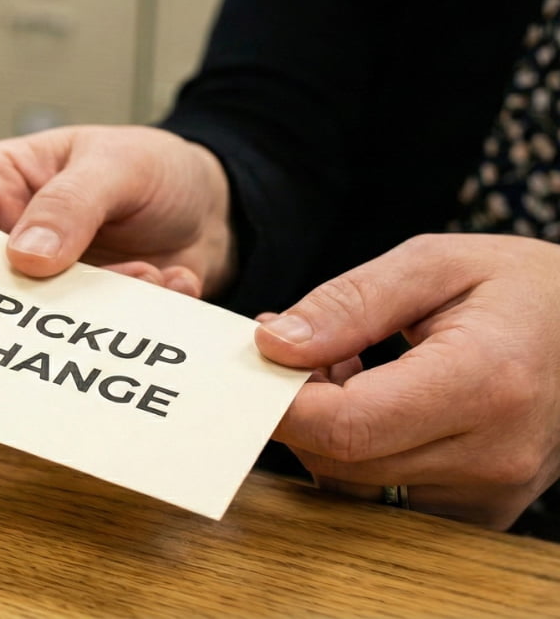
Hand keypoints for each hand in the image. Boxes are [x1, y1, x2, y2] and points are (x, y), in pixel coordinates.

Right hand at [0, 126, 234, 296]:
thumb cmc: (154, 166)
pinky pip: (94, 335)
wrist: (216, 206)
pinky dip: (135, 318)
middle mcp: (13, 239)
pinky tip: (170, 281)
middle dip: (32, 301)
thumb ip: (70, 202)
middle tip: (70, 306)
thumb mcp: (117, 165)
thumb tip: (23, 256)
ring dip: (97, 308)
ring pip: (43, 319)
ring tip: (146, 273)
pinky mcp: (87, 315)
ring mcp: (49, 283)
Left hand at [257, 234, 559, 528]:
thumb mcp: (435, 264)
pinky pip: (386, 499)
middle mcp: (493, 454)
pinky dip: (359, 457)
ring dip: (326, 434)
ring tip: (346, 369)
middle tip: (297, 351)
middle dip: (297, 410)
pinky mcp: (484, 510)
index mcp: (484, 383)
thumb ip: (349, 303)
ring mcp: (492, 493)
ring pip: (355, 486)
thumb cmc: (520, 288)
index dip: (281, 402)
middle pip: (341, 461)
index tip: (254, 363)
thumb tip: (271, 344)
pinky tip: (374, 405)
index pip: (347, 426)